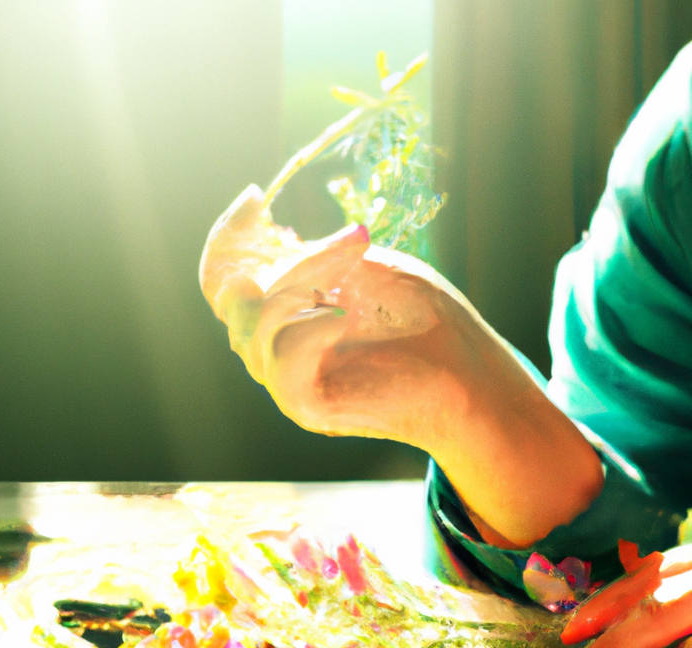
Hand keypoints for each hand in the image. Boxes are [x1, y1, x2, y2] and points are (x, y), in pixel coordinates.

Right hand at [200, 186, 603, 546]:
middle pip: (234, 295)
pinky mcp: (304, 405)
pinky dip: (311, 329)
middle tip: (356, 243)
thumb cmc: (425, 322)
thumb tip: (268, 240)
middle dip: (292, 258)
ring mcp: (286, 381)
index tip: (254, 198)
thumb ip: (310, 257)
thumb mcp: (364, 268)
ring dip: (306, 282)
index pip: (222, 281)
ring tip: (358, 280)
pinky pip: (282, 357)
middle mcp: (275, 350)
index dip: (227, 240)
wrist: (470, 375)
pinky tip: (345, 320)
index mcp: (284, 315)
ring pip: (257, 320)